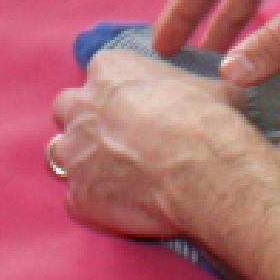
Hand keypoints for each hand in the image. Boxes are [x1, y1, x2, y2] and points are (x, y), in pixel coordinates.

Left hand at [47, 45, 260, 239]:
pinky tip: (121, 208)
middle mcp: (82, 108)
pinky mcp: (79, 198)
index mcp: (109, 71)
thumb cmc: (209, 121)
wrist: (203, 172)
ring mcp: (75, 155)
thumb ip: (196, 86)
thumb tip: (218, 92)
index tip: (138, 106)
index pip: (100, 73)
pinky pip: (78, 200)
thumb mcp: (213, 87)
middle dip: (86, 121)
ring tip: (113, 174)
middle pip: (68, 108)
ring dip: (82, 161)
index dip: (118, 92)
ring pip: (62, 153)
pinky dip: (95, 204)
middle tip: (117, 138)